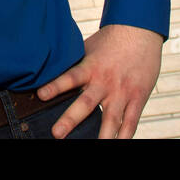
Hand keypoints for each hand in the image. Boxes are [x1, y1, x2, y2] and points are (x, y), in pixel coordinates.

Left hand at [35, 23, 162, 137]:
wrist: (139, 31)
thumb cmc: (110, 40)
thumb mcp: (88, 47)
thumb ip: (74, 63)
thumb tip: (50, 68)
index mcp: (90, 67)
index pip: (69, 77)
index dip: (55, 86)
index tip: (40, 95)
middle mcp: (105, 82)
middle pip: (86, 103)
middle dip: (70, 119)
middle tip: (57, 134)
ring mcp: (122, 92)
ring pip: (110, 118)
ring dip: (101, 136)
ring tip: (95, 148)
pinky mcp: (138, 98)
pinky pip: (131, 122)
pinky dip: (125, 136)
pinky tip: (119, 144)